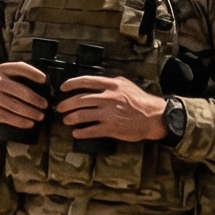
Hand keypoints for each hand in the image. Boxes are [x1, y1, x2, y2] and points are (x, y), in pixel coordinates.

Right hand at [0, 62, 49, 128]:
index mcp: (3, 69)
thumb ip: (21, 75)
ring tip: (40, 116)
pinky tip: (30, 123)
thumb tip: (45, 85)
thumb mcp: (6, 74)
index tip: (44, 80)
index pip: (20, 68)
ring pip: (15, 106)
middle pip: (20, 91)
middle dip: (36, 100)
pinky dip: (21, 122)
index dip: (33, 73)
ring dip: (31, 113)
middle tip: (45, 105)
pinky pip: (8, 117)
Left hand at [56, 74, 172, 142]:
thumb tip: (93, 83)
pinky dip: (81, 132)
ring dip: (71, 118)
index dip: (71, 84)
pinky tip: (76, 133)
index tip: (62, 88)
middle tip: (60, 108)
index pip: (85, 81)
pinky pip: (91, 130)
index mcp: (111, 85)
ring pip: (82, 115)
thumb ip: (109, 83)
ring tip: (66, 120)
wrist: (154, 117)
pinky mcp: (111, 128)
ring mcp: (109, 113)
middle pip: (80, 100)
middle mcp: (108, 98)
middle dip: (66, 104)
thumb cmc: (140, 100)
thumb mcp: (125, 84)